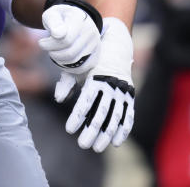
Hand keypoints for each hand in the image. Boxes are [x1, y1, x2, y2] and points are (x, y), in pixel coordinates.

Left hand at [38, 4, 100, 70]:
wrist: (73, 19)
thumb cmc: (59, 17)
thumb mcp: (52, 13)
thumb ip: (53, 21)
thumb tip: (57, 34)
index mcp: (79, 19)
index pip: (66, 40)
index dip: (50, 44)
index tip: (41, 41)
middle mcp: (90, 32)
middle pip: (70, 53)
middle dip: (53, 53)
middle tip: (46, 47)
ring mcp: (95, 44)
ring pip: (76, 62)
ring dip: (59, 60)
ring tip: (53, 52)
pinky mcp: (96, 54)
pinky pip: (83, 68)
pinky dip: (69, 68)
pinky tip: (60, 60)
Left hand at [54, 17, 134, 151]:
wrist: (115, 42)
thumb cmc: (89, 58)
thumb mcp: (76, 67)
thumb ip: (66, 83)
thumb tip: (57, 99)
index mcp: (96, 77)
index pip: (86, 102)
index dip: (78, 117)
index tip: (69, 130)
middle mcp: (112, 85)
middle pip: (101, 113)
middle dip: (92, 131)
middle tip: (83, 145)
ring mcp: (123, 91)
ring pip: (115, 117)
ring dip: (106, 135)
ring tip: (96, 147)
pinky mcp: (131, 94)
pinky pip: (129, 115)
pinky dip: (123, 129)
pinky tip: (116, 143)